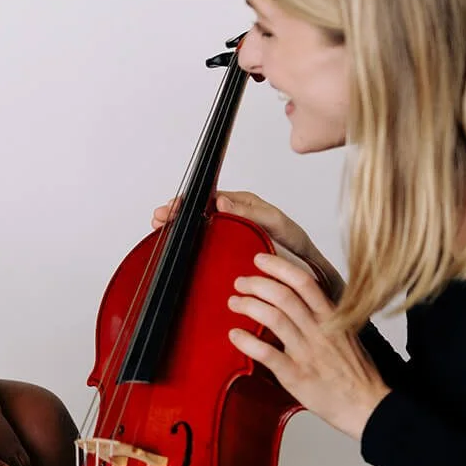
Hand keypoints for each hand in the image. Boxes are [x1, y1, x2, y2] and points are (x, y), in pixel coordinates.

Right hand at [153, 191, 331, 286]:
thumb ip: (250, 212)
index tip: (173, 208)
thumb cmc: (294, 241)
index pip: (207, 198)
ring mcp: (227, 234)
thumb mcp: (275, 223)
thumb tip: (222, 203)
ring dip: (178, 230)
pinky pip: (204, 247)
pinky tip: (176, 252)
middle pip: (196, 212)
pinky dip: (187, 248)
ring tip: (160, 230)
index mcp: (240, 204)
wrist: (306, 267)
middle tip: (159, 219)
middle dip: (175, 213)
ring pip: (197, 229)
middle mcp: (231, 217)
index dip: (187, 202)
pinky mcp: (227, 252)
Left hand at [228, 254, 389, 439]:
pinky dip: (246, 342)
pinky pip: (267, 354)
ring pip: (273, 318)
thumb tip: (301, 300)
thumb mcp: (346, 333)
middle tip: (240, 283)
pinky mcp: (296, 375)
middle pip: (283, 296)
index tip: (260, 259)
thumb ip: (325, 316)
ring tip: (234, 303)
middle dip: (256, 284)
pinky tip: (234, 336)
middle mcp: (319, 331)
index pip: (304, 282)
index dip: (279, 266)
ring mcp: (307, 352)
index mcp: (332, 318)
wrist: (366, 406)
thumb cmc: (356, 372)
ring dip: (248, 306)